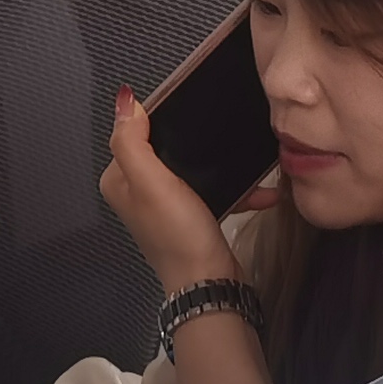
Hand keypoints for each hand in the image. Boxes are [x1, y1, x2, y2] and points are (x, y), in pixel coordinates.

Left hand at [98, 90, 234, 294]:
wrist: (212, 284)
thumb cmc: (179, 234)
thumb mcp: (150, 183)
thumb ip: (132, 141)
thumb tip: (125, 99)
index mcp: (119, 180)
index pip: (134, 129)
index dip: (160, 115)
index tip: (190, 106)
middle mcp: (138, 191)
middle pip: (166, 145)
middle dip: (195, 137)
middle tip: (220, 127)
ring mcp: (166, 204)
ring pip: (193, 165)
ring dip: (220, 162)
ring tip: (245, 155)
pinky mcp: (193, 214)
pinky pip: (214, 187)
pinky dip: (237, 187)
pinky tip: (262, 188)